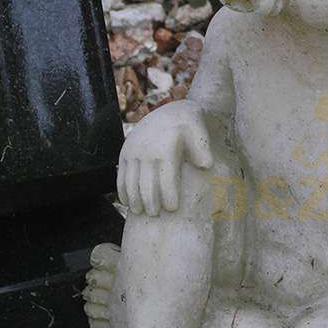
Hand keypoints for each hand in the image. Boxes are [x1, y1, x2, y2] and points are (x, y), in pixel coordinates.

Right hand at [117, 100, 211, 215]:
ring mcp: (132, 150)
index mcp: (165, 147)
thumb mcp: (200, 133)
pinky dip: (122, 189)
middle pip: (146, 182)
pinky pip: (121, 174)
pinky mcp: (125, 151)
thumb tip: (206, 165)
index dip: (168, 195)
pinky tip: (127, 202)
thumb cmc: (191, 127)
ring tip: (140, 212)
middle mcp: (146, 149)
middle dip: (150, 201)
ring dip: (134, 198)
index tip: (172, 209)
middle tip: (155, 216)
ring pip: (130, 180)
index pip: (166, 177)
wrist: (172, 110)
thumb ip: (202, 149)